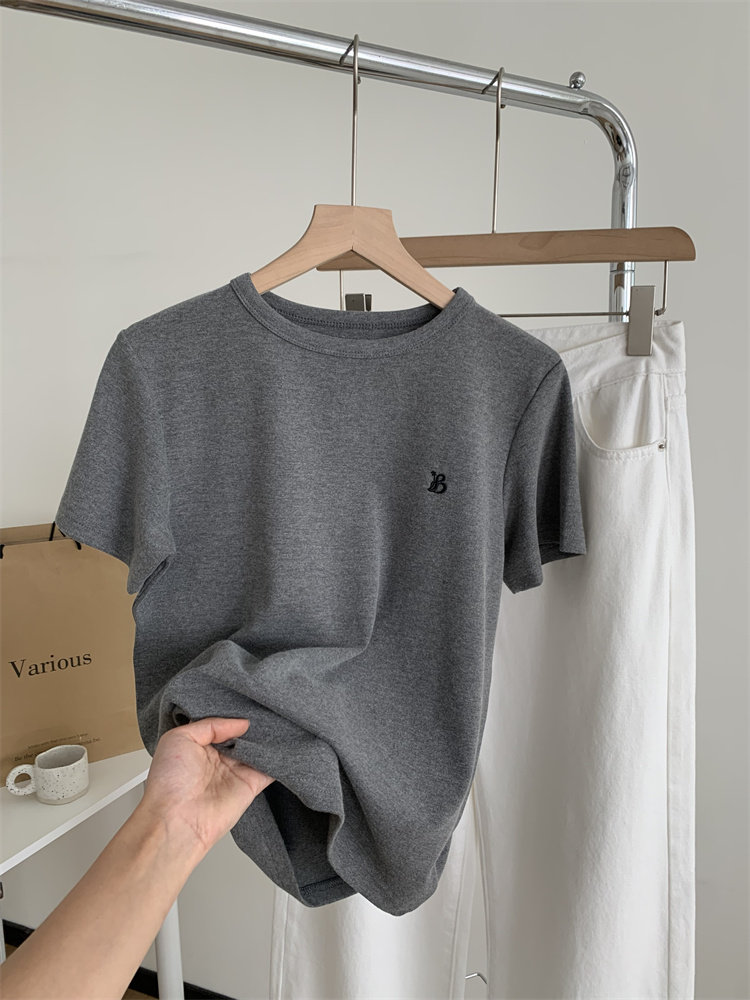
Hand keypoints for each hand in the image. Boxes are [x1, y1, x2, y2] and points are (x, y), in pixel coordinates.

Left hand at [137, 717, 274, 855]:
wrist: (177, 820)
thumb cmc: (169, 783)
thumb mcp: (180, 737)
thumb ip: (211, 725)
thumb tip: (241, 723)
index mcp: (199, 747)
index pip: (222, 725)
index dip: (233, 715)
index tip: (247, 703)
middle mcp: (218, 759)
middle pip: (243, 735)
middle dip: (253, 724)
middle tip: (263, 710)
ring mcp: (236, 772)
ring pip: (258, 749)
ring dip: (266, 738)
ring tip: (275, 720)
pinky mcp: (251, 785)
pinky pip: (270, 769)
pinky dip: (279, 758)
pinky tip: (284, 742)